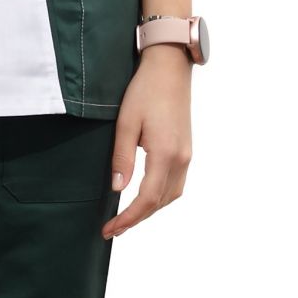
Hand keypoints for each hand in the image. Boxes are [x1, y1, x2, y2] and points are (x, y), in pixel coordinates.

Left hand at [101, 45, 192, 238]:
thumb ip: (122, 157)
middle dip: (137, 218)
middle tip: (113, 229)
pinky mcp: (187, 149)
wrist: (170, 67)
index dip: (128, 218)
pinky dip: (160, 196)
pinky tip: (146, 196)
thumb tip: (117, 189)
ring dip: (150, 209)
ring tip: (127, 217)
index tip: (110, 230)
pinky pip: (176, 183)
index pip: (147, 199)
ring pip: (171, 195)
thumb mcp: (126, 122)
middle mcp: (181, 158)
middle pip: (160, 202)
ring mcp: (187, 154)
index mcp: (165, 154)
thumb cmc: (145, 89)